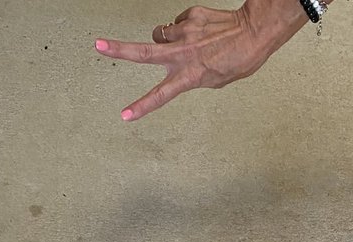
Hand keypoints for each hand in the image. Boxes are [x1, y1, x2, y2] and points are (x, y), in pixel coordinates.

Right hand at [95, 1, 305, 121]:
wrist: (253, 32)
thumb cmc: (238, 60)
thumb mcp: (215, 81)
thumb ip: (191, 75)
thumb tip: (177, 61)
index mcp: (189, 76)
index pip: (160, 95)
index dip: (141, 106)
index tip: (125, 115)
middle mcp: (183, 53)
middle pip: (142, 52)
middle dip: (118, 50)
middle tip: (98, 45)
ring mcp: (184, 32)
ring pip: (160, 34)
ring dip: (164, 39)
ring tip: (182, 43)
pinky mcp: (190, 16)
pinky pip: (178, 22)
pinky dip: (184, 28)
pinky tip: (199, 32)